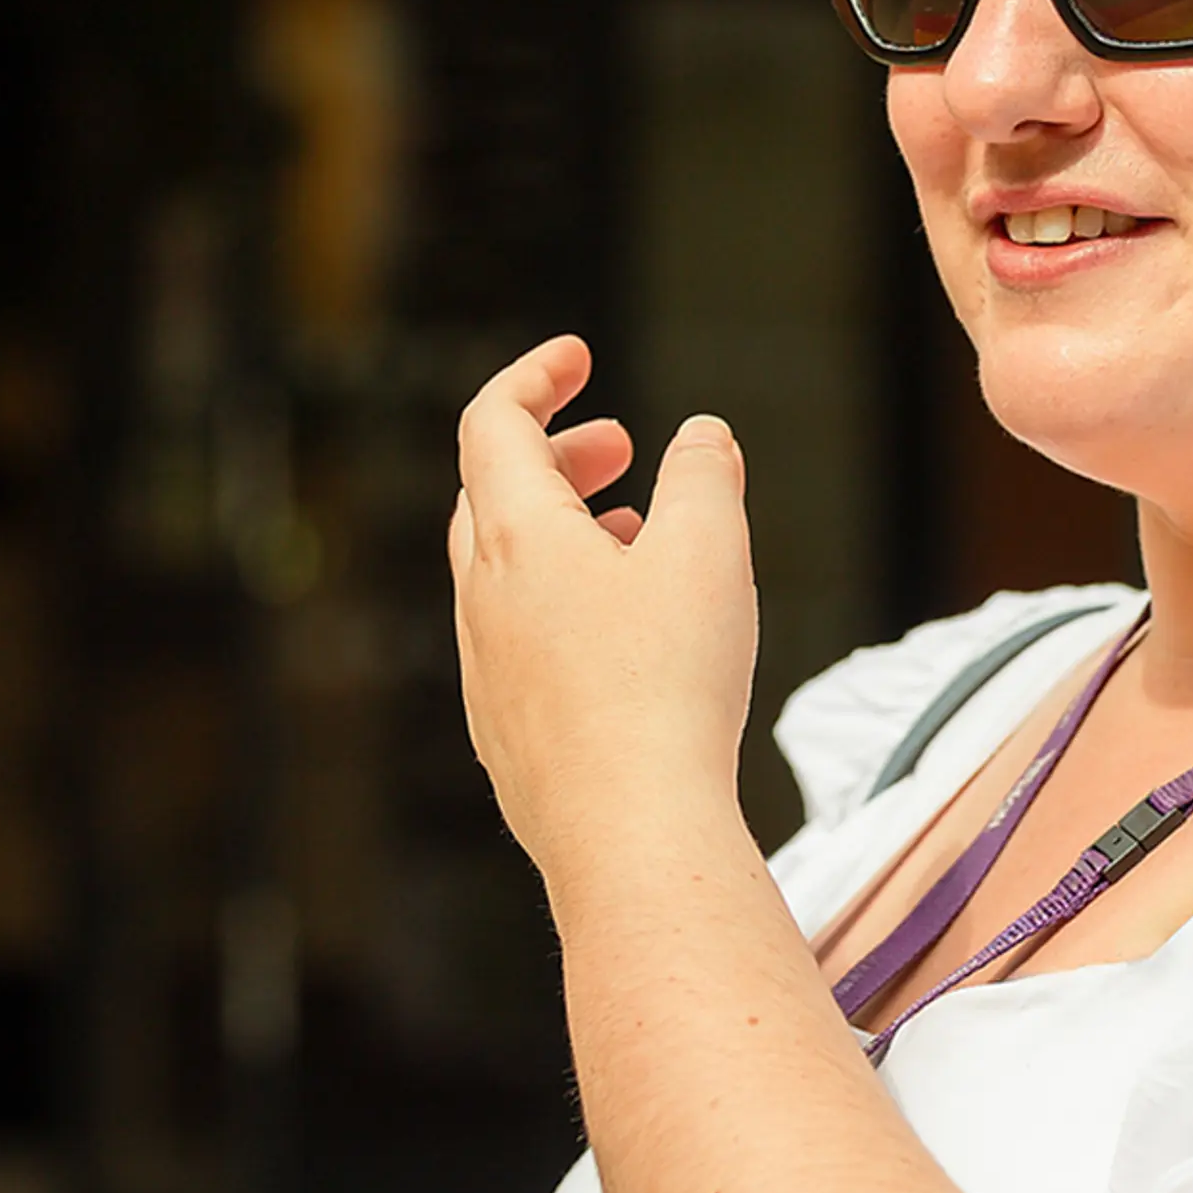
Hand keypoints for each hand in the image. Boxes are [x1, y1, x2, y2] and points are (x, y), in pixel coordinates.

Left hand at [449, 335, 759, 880]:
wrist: (631, 836)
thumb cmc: (668, 688)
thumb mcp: (709, 552)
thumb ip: (705, 476)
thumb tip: (702, 435)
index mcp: (517, 539)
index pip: (494, 424)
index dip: (533, 377)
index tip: (578, 357)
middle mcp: (482, 602)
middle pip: (491, 497)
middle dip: (555, 456)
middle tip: (620, 449)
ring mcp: (487, 675)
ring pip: (503, 575)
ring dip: (560, 535)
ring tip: (633, 538)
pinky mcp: (507, 738)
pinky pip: (518, 645)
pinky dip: (559, 607)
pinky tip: (623, 641)